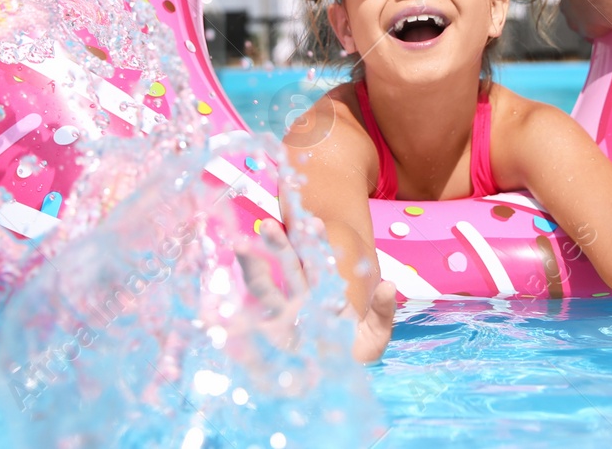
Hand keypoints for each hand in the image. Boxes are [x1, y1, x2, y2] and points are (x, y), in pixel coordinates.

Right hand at [235, 220, 395, 362]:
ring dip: (253, 267)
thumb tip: (389, 285)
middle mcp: (301, 302)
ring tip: (240, 245)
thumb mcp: (375, 337)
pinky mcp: (271, 342)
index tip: (313, 221)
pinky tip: (223, 300)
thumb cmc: (355, 358)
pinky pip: (253, 324)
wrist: (339, 391)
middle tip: (271, 224)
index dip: (315, 242)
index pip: (319, 262)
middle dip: (279, 245)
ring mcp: (283, 321)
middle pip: (289, 267)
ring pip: (266, 288)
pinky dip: (239, 313)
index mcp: (324, 295)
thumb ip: (382, 311)